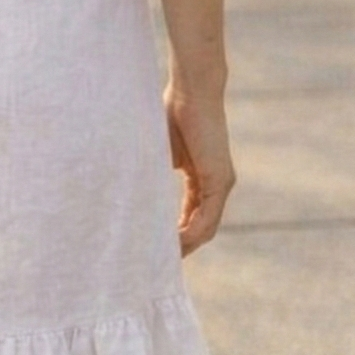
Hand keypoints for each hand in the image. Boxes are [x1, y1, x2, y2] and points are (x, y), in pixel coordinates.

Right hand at [165, 83, 234, 255]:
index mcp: (202, 177)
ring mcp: (221, 183)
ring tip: (160, 259)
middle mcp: (217, 184)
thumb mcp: (160, 153)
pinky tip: (172, 243)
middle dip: (180, 247)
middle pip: (200, 228)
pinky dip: (190, 233)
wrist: (191, 91)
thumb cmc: (172, 113)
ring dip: (184, 246)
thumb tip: (133, 193)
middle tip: (156, 263)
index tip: (156, 247)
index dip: (175, 233)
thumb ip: (154, 174)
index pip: (192, 215)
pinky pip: (207, 218)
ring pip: (205, 228)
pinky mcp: (220, 180)